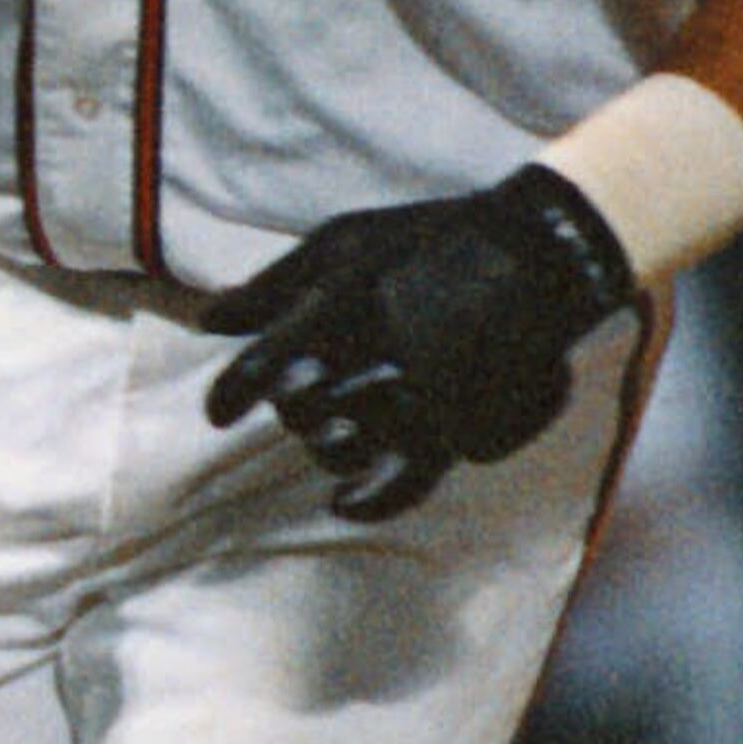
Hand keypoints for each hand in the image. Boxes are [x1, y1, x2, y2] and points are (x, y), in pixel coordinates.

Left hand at [201, 167, 637, 522]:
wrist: (535, 254)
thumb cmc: (427, 240)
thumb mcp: (342, 243)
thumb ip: (272, 286)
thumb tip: (207, 322)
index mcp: (344, 305)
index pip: (267, 365)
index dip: (233, 393)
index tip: (216, 416)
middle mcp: (378, 356)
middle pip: (301, 410)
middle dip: (292, 404)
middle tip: (306, 389)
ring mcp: (419, 397)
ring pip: (340, 448)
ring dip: (323, 442)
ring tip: (330, 425)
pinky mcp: (458, 428)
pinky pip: (402, 486)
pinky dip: (368, 501)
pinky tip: (341, 503)